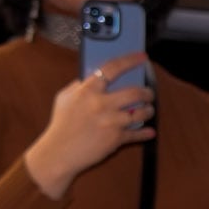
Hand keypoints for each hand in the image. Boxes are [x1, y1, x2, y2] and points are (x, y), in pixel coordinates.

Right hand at [23, 52, 154, 200]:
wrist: (59, 152)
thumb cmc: (61, 124)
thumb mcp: (65, 98)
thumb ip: (80, 85)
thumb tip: (95, 77)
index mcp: (88, 90)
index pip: (112, 68)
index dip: (130, 60)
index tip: (142, 57)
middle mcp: (101, 104)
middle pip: (134, 92)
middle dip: (146, 92)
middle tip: (148, 93)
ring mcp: (110, 122)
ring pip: (140, 113)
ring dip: (148, 111)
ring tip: (148, 110)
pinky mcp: (116, 139)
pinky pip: (137, 134)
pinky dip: (146, 133)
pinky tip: (150, 131)